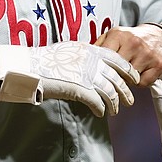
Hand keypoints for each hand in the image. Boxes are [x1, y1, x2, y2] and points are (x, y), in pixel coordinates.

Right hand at [0, 42, 139, 116]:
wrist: (29, 66)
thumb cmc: (43, 60)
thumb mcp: (68, 50)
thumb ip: (83, 56)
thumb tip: (93, 64)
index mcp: (90, 49)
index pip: (116, 59)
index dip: (127, 70)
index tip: (133, 78)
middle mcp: (91, 60)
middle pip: (117, 77)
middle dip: (125, 90)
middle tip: (129, 100)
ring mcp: (87, 74)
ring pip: (110, 91)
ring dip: (115, 103)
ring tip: (115, 110)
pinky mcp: (80, 89)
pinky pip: (97, 101)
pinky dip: (101, 108)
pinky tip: (101, 113)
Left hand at [95, 25, 161, 85]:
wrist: (159, 36)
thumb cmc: (132, 38)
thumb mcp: (114, 35)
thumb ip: (99, 45)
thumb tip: (84, 57)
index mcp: (118, 35)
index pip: (104, 56)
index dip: (100, 67)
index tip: (97, 73)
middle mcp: (134, 43)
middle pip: (116, 69)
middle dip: (113, 76)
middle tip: (112, 77)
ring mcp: (147, 54)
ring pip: (129, 78)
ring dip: (127, 80)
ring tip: (128, 73)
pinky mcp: (159, 65)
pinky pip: (143, 83)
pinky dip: (140, 82)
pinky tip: (140, 74)